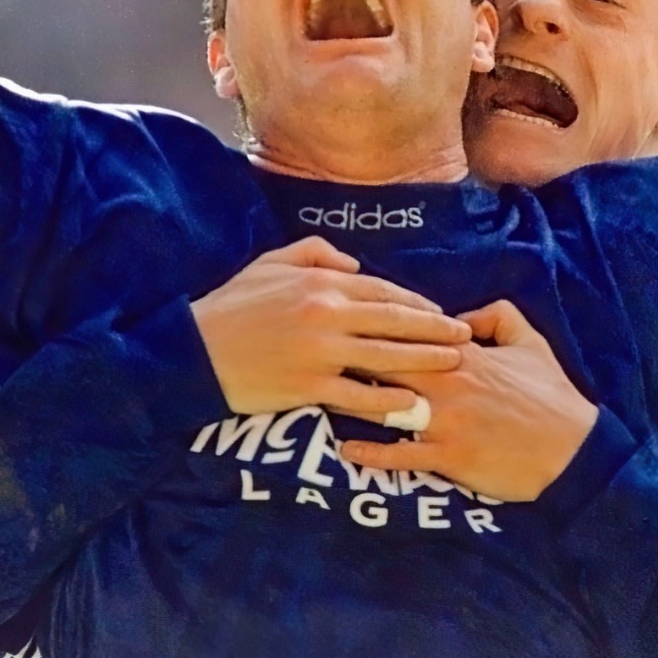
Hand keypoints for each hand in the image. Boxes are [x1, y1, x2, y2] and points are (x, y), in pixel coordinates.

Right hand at [190, 236, 470, 417]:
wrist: (192, 351)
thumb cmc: (233, 306)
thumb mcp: (271, 264)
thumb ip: (316, 254)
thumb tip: (354, 264)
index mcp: (321, 284)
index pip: (382, 291)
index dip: (417, 302)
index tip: (441, 312)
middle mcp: (327, 315)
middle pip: (395, 321)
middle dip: (436, 328)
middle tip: (465, 336)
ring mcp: (320, 352)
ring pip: (386, 356)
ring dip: (425, 360)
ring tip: (455, 363)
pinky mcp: (308, 386)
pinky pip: (357, 395)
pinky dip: (387, 400)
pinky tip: (412, 403)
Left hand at [339, 300, 597, 501]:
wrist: (572, 450)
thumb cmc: (550, 394)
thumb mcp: (529, 341)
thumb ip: (495, 315)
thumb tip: (459, 313)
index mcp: (463, 352)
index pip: (407, 332)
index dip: (371, 324)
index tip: (340, 317)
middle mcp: (448, 382)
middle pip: (385, 363)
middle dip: (348, 356)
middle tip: (312, 350)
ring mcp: (446, 421)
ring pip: (386, 406)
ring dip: (351, 400)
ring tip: (316, 394)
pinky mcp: (448, 457)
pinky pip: (400, 455)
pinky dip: (370, 452)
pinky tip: (344, 447)